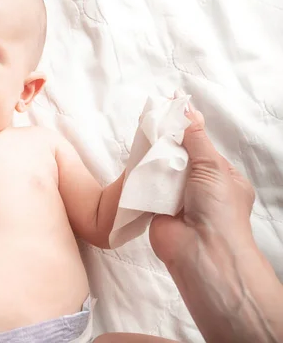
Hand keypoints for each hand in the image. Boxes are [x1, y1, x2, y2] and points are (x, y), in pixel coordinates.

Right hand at [149, 108, 254, 266]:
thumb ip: (195, 138)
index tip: (170, 107)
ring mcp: (178, 199)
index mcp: (223, 178)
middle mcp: (201, 188)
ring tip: (141, 131)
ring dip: (154, 157)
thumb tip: (186, 107)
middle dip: (167, 141)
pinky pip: (148, 185)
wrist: (200, 251)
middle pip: (180, 157)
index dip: (187, 128)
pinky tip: (134, 157)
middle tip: (151, 117)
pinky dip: (142, 175)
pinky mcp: (157, 208)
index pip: (202, 147)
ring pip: (163, 170)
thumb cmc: (217, 208)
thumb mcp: (212, 166)